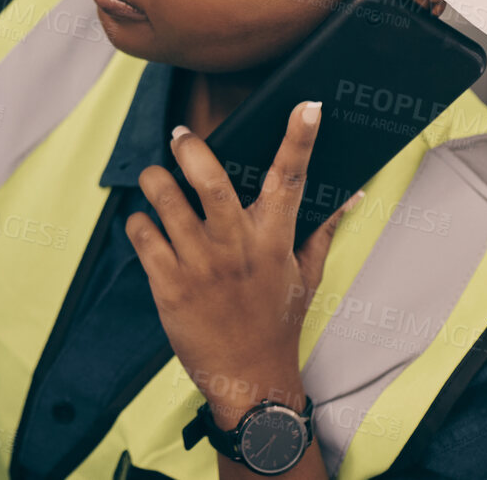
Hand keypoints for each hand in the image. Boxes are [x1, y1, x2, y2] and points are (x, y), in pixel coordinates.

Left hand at [127, 100, 359, 428]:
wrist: (249, 380)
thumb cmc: (277, 323)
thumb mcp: (306, 276)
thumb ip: (321, 230)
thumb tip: (349, 195)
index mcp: (274, 242)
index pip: (291, 182)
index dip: (300, 140)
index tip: (308, 106)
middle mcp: (236, 249)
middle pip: (213, 185)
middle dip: (192, 151)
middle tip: (182, 136)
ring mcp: (200, 267)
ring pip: (167, 203)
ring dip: (155, 181)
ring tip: (155, 178)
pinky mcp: (168, 285)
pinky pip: (142, 236)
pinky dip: (138, 222)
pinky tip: (145, 224)